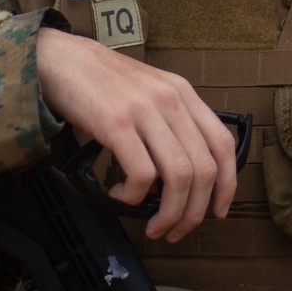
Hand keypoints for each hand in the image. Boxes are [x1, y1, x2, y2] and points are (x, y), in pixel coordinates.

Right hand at [36, 27, 236, 242]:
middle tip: (177, 230)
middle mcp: (170, 99)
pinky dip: (134, 197)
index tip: (218, 210)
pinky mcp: (115, 122)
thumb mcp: (150, 91)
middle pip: (203, 169)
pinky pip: (141, 173)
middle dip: (194, 212)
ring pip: (178, 176)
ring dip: (169, 213)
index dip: (228, 183)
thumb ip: (172, 121)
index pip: (222, 143)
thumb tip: (185, 174)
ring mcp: (144, 110)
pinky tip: (121, 196)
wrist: (63, 60)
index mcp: (183, 92)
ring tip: (153, 225)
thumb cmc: (103, 82)